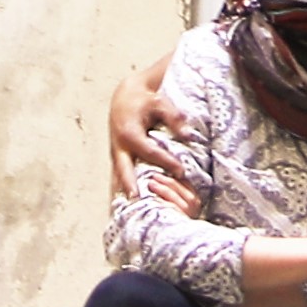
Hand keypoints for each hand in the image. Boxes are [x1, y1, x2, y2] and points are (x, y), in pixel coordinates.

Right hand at [106, 59, 176, 200]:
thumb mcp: (160, 103)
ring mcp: (116, 153)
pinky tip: (130, 202)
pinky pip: (121, 174)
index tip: (182, 171)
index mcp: (130, 133)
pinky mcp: (118, 157)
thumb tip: (189, 135)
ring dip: (125, 190)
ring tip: (131, 208)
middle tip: (136, 200)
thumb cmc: (145, 100)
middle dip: (130, 184)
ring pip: (119, 175)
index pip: (151, 152)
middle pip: (124, 169)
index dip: (166, 162)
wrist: (125, 98)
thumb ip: (174, 118)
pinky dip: (125, 186)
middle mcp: (119, 146)